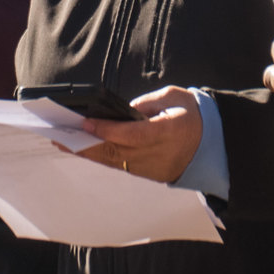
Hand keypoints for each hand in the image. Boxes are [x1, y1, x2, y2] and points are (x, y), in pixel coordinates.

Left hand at [74, 86, 202, 182]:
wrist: (212, 145)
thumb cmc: (192, 115)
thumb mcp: (175, 98)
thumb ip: (148, 103)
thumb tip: (121, 111)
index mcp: (169, 132)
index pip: (133, 134)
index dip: (108, 130)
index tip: (86, 124)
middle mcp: (158, 154)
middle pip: (117, 152)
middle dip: (87, 144)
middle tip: (62, 136)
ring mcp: (152, 168)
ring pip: (114, 163)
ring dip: (88, 154)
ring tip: (64, 143)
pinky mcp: (147, 175)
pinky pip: (120, 167)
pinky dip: (99, 159)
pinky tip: (82, 151)